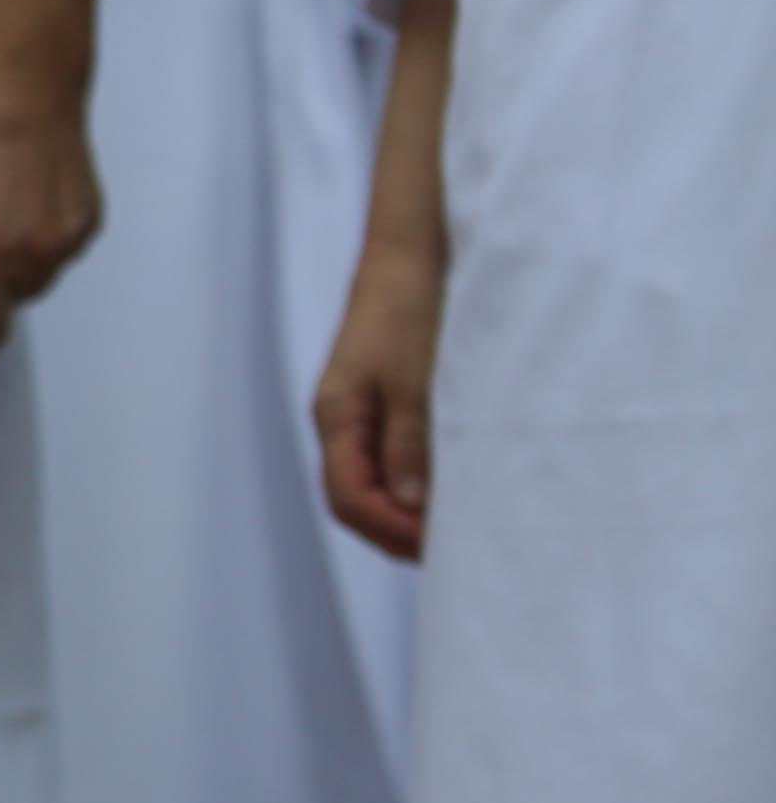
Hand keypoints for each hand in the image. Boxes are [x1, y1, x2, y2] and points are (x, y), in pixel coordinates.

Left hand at [0, 72, 100, 352]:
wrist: (28, 89)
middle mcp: (38, 255)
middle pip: (13, 304)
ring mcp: (71, 240)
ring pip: (39, 280)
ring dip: (17, 266)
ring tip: (0, 212)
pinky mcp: (92, 222)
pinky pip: (62, 252)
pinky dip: (43, 241)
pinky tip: (28, 200)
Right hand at [315, 237, 440, 559]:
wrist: (411, 255)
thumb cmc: (410, 308)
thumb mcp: (414, 378)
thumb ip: (409, 443)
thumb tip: (413, 508)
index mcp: (337, 417)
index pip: (349, 500)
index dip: (393, 531)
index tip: (446, 544)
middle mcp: (344, 422)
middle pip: (359, 502)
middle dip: (402, 533)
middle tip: (462, 547)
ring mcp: (363, 414)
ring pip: (377, 486)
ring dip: (414, 513)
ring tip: (465, 524)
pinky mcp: (387, 405)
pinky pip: (394, 463)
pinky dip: (421, 487)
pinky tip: (459, 489)